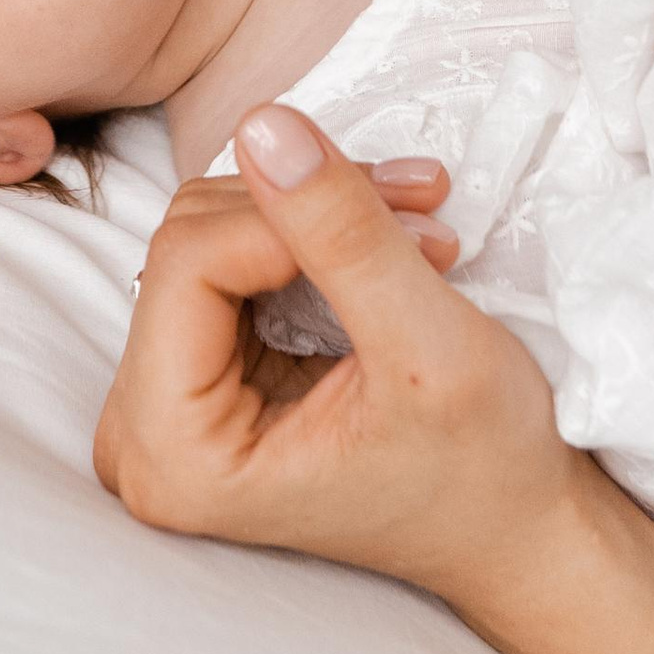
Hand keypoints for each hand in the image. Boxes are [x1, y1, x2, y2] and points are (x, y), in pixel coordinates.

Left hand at [97, 112, 600, 632]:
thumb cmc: (483, 469)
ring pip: (211, 232)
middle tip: (424, 218)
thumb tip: (260, 122)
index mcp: (174, 459)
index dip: (292, 217)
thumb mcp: (427, 347)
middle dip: (311, 210)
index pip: (185, 263)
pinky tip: (392, 240)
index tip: (406, 221)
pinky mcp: (197, 376)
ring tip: (422, 230)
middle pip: (188, 242)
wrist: (512, 532)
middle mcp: (141, 438)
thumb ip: (341, 235)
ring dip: (320, 211)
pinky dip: (312, 235)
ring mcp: (163, 406)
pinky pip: (228, 256)